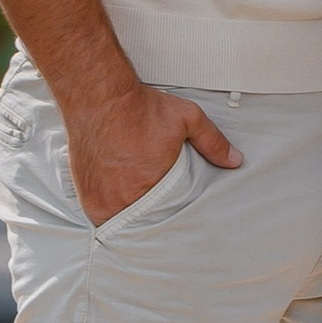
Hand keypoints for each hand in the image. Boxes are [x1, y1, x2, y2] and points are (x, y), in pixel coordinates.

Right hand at [64, 81, 241, 222]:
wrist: (100, 97)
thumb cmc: (141, 108)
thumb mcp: (187, 119)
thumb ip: (213, 142)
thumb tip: (235, 160)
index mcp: (153, 189)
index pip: (168, 219)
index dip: (172, 220)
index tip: (176, 220)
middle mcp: (125, 200)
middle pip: (143, 224)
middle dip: (151, 221)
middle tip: (158, 217)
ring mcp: (102, 200)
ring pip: (120, 222)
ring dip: (129, 217)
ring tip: (137, 208)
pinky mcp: (86, 194)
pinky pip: (100, 215)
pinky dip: (109, 210)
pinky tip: (118, 202)